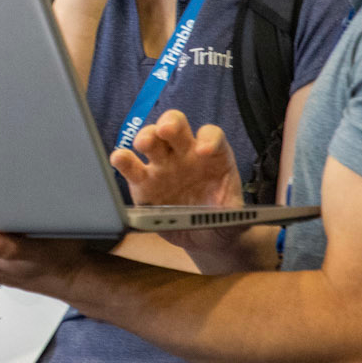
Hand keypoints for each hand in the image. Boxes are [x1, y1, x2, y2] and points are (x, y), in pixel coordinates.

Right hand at [112, 110, 250, 268]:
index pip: (211, 135)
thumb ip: (237, 216)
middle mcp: (185, 154)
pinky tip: (120, 159)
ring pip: (152, 139)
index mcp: (213, 156)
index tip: (204, 151)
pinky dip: (123, 160)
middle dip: (170, 123)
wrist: (206, 239)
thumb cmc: (222, 221)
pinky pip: (131, 166)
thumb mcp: (236, 219)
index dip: (208, 139)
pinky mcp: (143, 182)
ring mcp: (162, 165)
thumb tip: (242, 218)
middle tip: (167, 129)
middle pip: (176, 126)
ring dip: (146, 136)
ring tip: (143, 144)